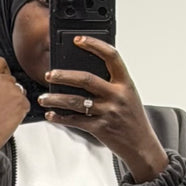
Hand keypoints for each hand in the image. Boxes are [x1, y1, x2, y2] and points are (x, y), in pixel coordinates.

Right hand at [0, 57, 28, 150]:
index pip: (0, 62)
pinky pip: (25, 103)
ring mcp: (12, 90)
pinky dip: (20, 110)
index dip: (2, 70)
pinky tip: (8, 117)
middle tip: (0, 103)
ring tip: (2, 113)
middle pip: (10, 78)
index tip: (2, 76)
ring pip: (18, 91)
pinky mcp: (22, 101)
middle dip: (8, 89)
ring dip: (14, 100)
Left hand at [38, 37, 169, 183]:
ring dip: (56, 99)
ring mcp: (108, 112)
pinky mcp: (100, 128)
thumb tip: (84, 73)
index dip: (94, 45)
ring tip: (44, 98)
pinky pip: (75, 120)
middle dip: (64, 75)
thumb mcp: (128, 96)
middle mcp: (117, 96)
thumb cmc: (133, 119)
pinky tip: (51, 115)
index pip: (111, 56)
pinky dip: (60, 117)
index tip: (78, 40)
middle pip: (86, 79)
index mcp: (125, 83)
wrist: (141, 145)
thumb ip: (111, 83)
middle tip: (50, 74)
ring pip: (76, 101)